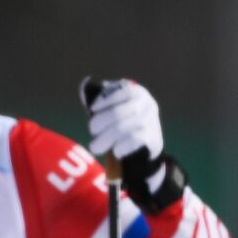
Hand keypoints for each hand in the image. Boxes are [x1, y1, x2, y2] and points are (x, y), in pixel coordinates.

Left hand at [81, 78, 184, 213]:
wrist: (145, 149)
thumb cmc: (124, 125)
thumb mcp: (113, 110)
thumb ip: (100, 101)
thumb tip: (84, 86)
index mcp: (137, 93)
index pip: (121, 91)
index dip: (104, 100)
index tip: (93, 110)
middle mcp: (147, 104)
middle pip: (117, 113)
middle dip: (99, 124)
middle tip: (92, 133)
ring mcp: (151, 120)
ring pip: (121, 128)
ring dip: (104, 139)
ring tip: (95, 147)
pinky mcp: (153, 137)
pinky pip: (132, 140)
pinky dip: (120, 147)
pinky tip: (115, 151)